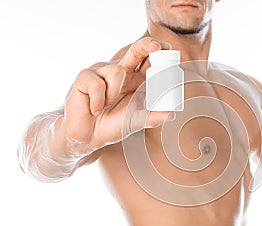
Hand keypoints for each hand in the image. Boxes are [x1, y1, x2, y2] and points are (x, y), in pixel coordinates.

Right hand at [63, 37, 172, 151]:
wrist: (88, 137)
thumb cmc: (113, 124)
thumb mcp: (136, 122)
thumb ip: (152, 117)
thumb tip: (171, 114)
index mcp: (137, 79)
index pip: (150, 61)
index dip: (159, 53)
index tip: (169, 48)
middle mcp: (122, 71)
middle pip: (136, 51)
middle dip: (146, 45)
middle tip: (156, 46)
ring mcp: (102, 71)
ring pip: (117, 71)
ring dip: (113, 94)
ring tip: (106, 107)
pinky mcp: (85, 77)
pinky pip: (97, 84)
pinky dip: (98, 102)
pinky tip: (95, 109)